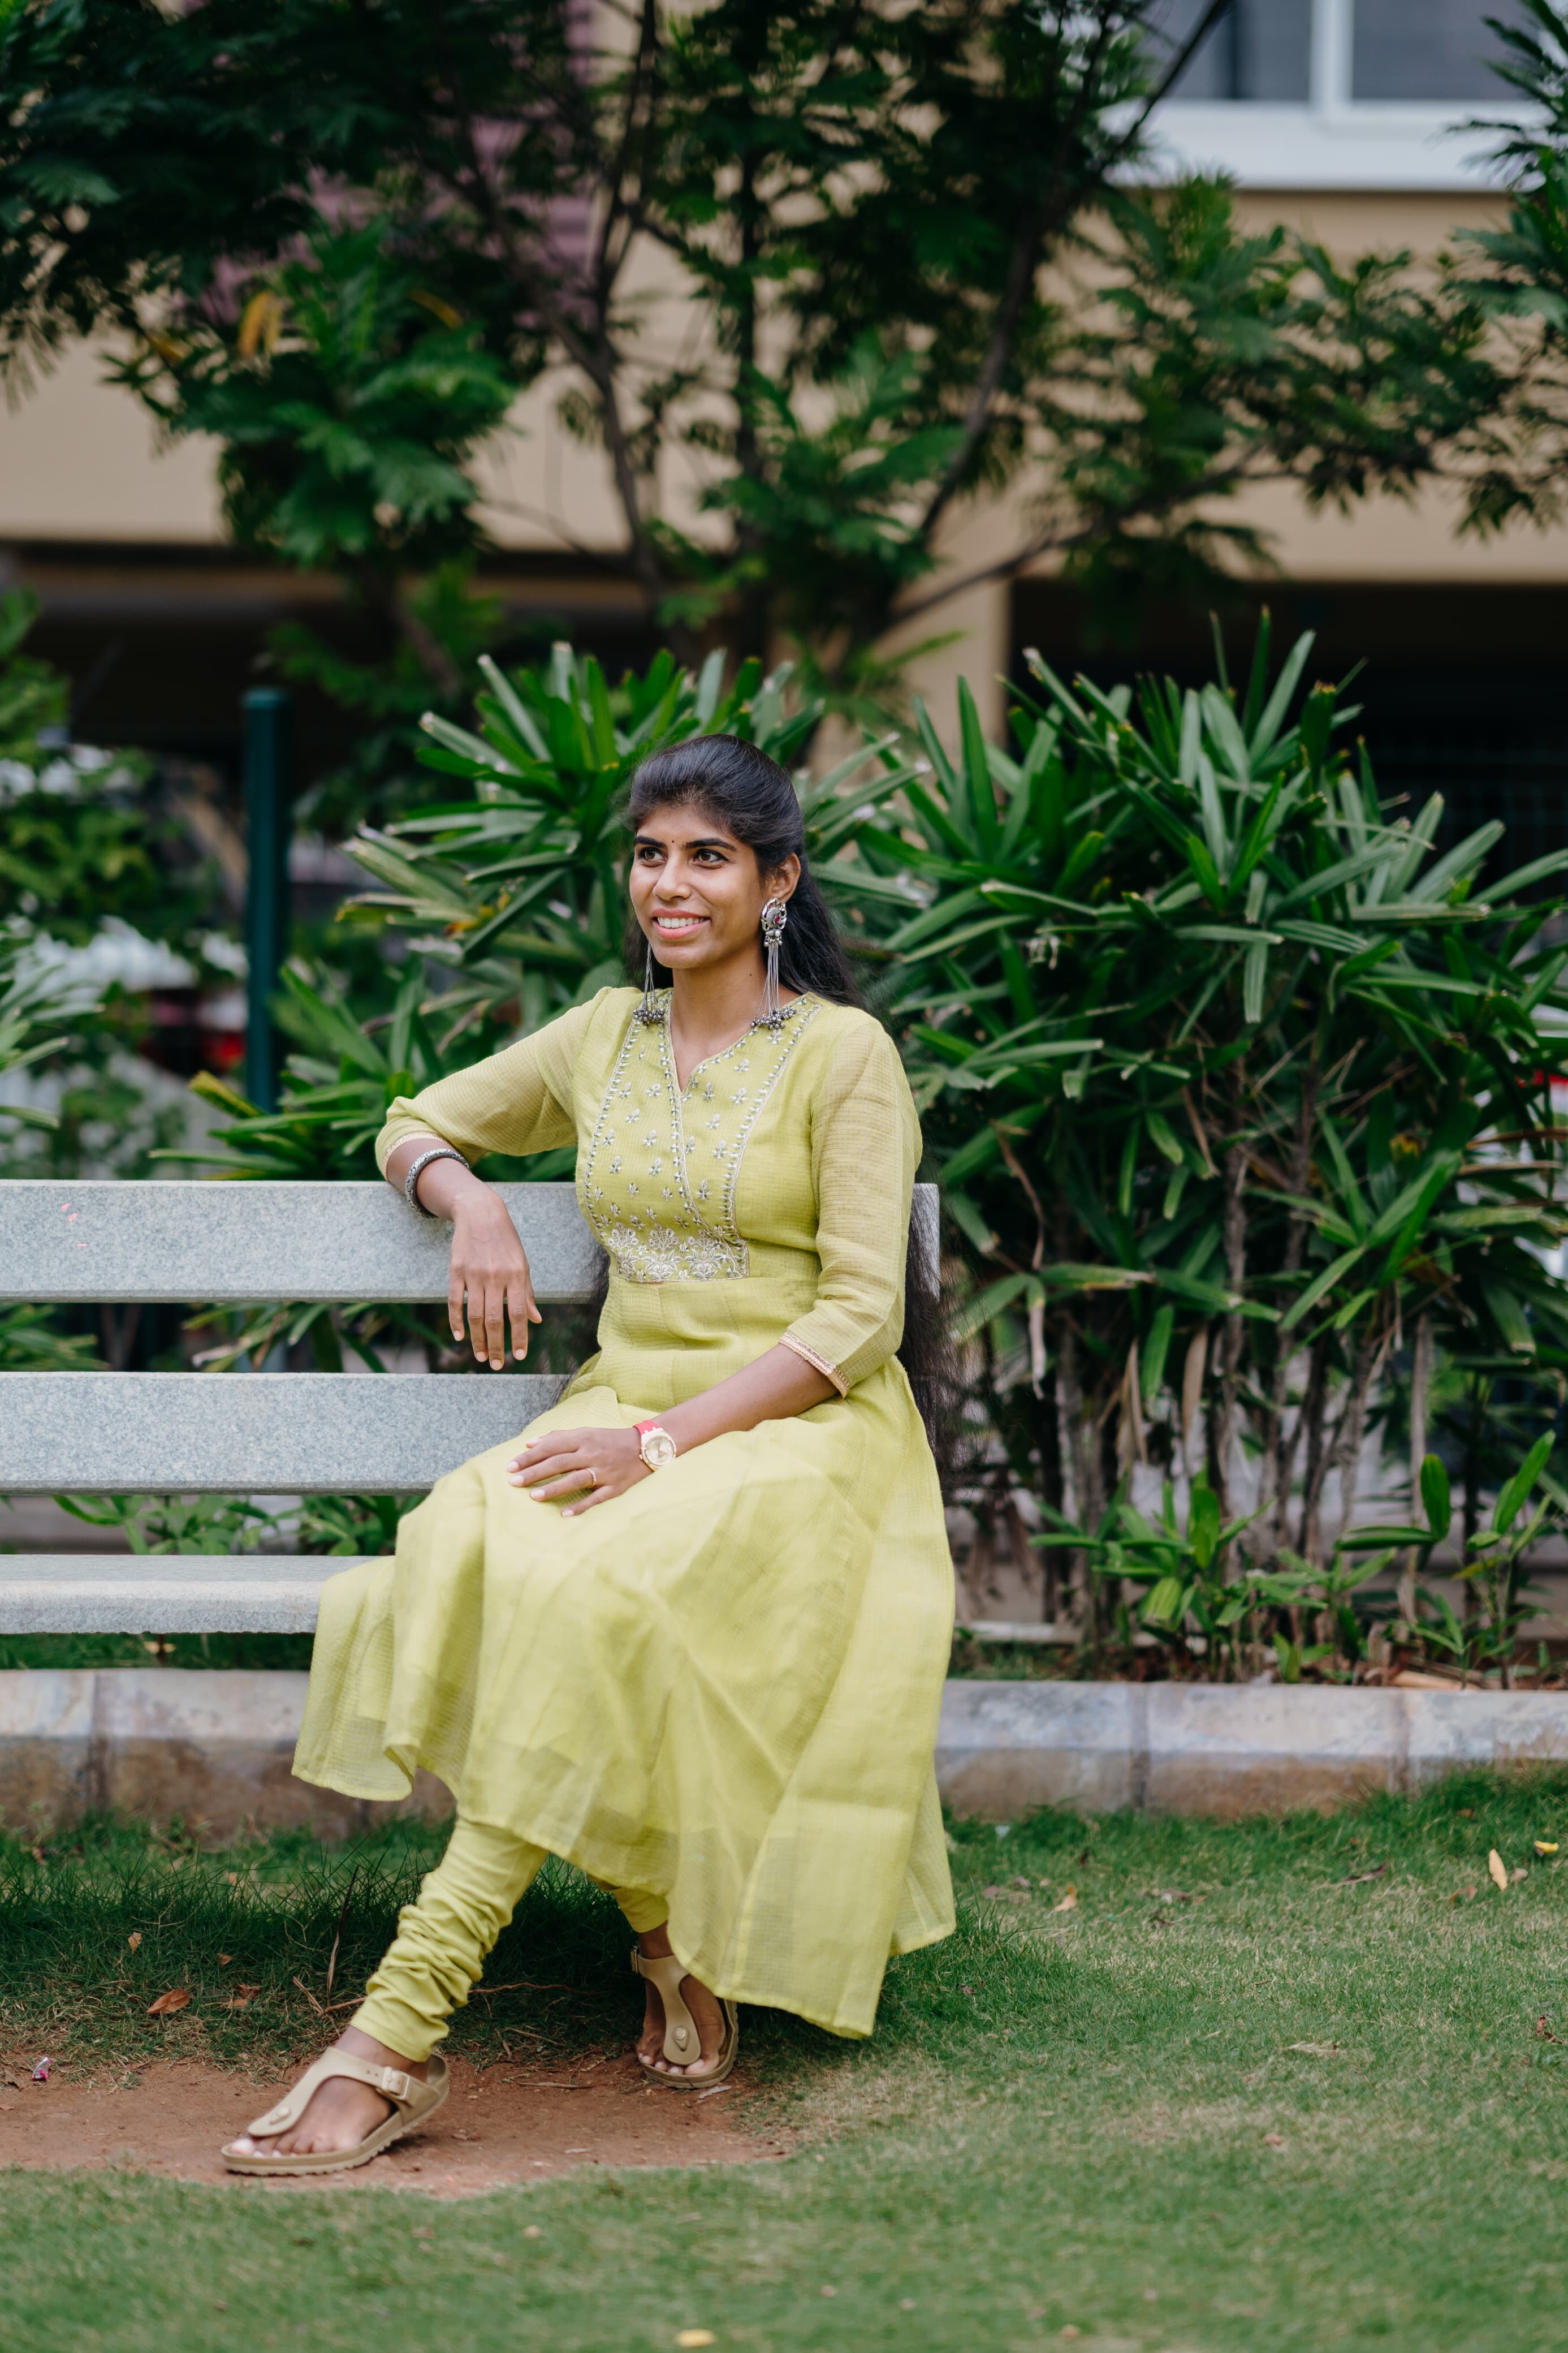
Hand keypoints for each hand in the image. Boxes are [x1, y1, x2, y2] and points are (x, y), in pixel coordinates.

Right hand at [449, 1190, 540, 1368]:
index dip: (519, 1337)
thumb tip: (536, 1320)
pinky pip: (454, 1301)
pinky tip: (460, 1336)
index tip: (519, 1356)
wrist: (480, 1213)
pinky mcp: (456, 1271)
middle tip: (497, 1365)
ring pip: (474, 1315)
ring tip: (481, 1356)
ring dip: (477, 1339)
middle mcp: (496, 1276)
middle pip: (494, 1319)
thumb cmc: (506, 1242)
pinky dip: (456, 1320)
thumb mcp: (523, 1264)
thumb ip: (527, 1293)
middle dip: (496, 1345)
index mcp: (517, 1275)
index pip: (517, 1313)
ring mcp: (474, 1274)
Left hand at [507, 1425, 649, 1515]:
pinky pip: (596, 1498)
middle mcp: (592, 1453)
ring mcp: (604, 1471)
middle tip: (514, 1482)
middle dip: (535, 1472)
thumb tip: (529, 1443)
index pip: (551, 1446)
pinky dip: (581, 1506)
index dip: (530, 1456)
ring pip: (576, 1479)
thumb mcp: (585, 1432)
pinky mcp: (615, 1486)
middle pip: (560, 1463)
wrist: (645, 1446)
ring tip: (533, 1496)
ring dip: (554, 1488)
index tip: (510, 1466)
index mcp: (583, 1438)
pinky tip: (565, 1514)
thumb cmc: (609, 1440)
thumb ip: (557, 1437)